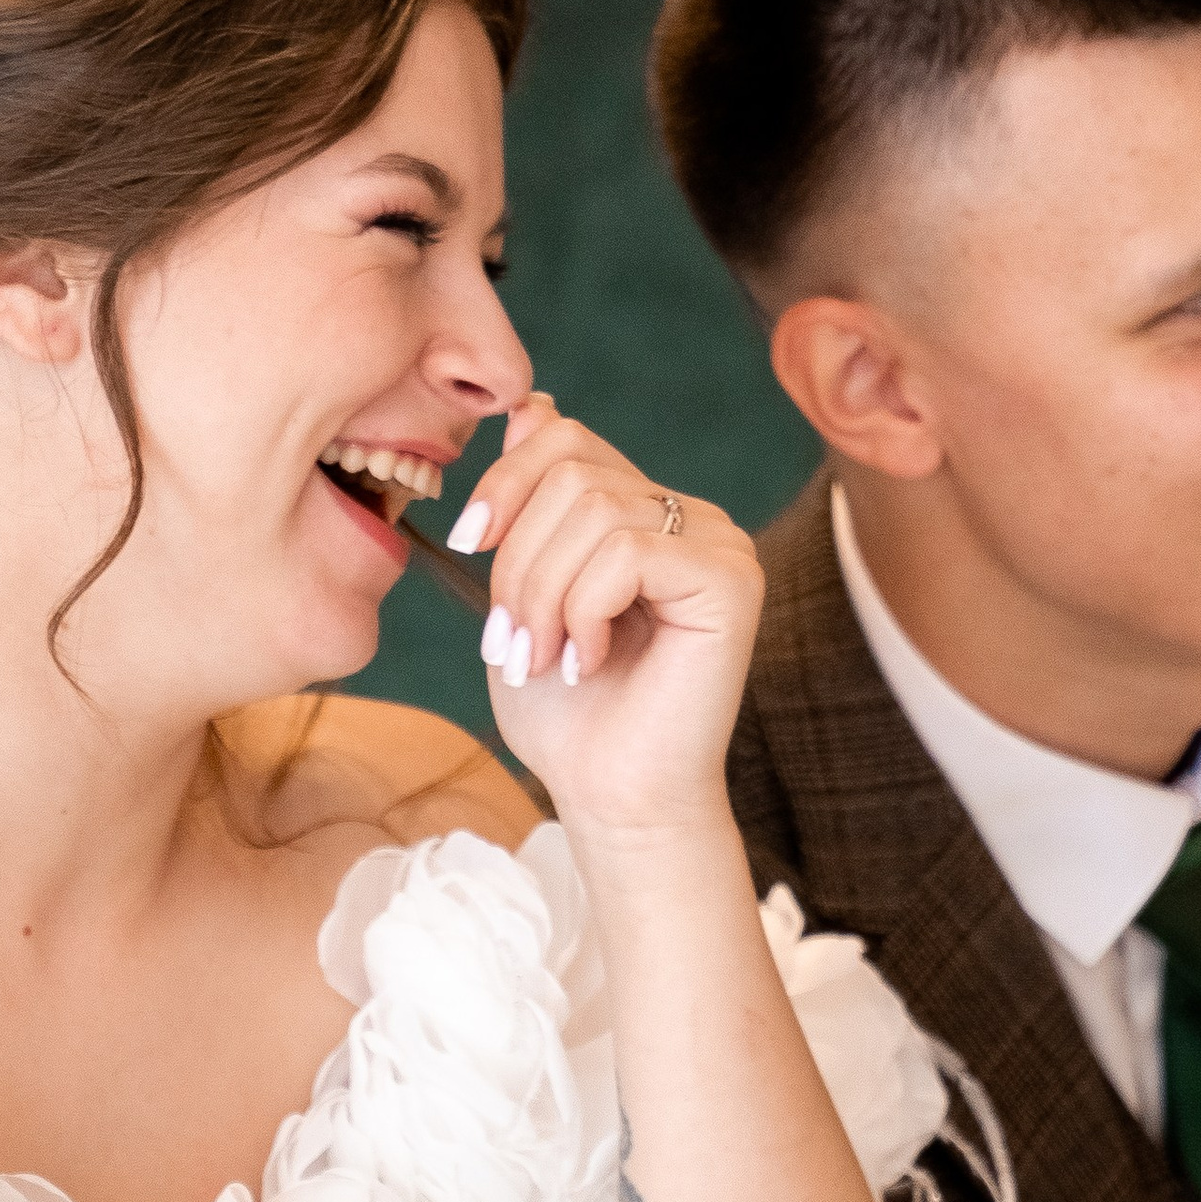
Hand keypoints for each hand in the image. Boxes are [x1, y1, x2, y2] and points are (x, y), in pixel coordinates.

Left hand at [452, 397, 763, 836]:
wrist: (612, 798)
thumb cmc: (568, 713)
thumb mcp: (524, 591)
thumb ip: (530, 504)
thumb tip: (529, 403)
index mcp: (642, 513)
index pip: (565, 436)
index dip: (505, 480)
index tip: (468, 544)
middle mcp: (690, 518)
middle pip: (572, 470)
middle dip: (518, 558)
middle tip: (512, 640)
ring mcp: (719, 543)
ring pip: (593, 509)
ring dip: (543, 594)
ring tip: (547, 656)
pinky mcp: (732, 579)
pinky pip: (628, 550)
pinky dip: (585, 608)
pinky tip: (591, 660)